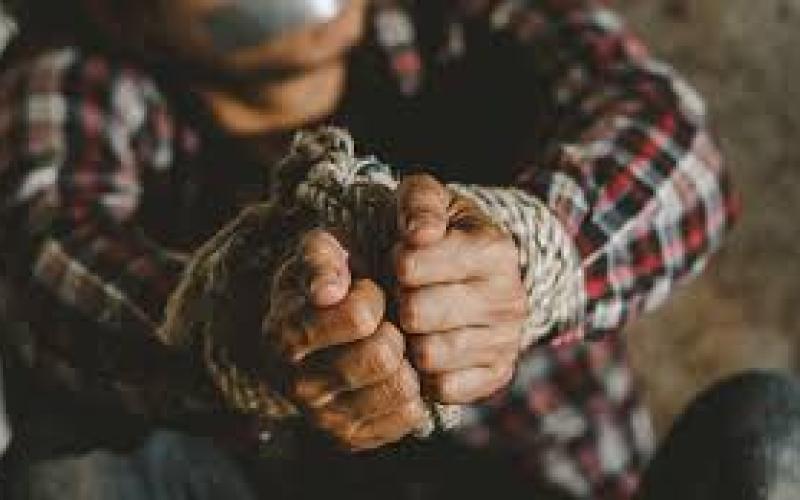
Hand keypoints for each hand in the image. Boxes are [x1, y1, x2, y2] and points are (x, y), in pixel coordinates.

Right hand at [265, 229, 426, 450]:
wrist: (304, 333)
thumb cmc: (323, 285)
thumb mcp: (317, 254)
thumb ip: (321, 259)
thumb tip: (328, 291)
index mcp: (285, 333)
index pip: (360, 316)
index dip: (374, 297)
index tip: (366, 293)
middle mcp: (298, 383)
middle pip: (383, 356)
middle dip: (395, 331)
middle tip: (385, 323)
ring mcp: (324, 418)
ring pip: (400, 389)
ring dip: (407, 363)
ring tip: (390, 347)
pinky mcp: (351, 439)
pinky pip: (409, 417)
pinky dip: (413, 393)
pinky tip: (394, 374)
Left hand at [394, 175, 527, 403]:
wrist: (474, 269)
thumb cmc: (438, 231)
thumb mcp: (427, 198)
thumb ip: (418, 203)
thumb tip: (419, 236)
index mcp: (495, 250)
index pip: (410, 267)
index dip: (393, 262)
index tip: (401, 257)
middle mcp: (510, 300)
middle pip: (416, 315)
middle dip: (398, 302)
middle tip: (403, 292)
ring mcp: (507, 342)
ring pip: (428, 356)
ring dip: (408, 340)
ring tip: (413, 320)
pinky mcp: (497, 376)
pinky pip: (443, 389)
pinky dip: (425, 375)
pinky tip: (425, 347)